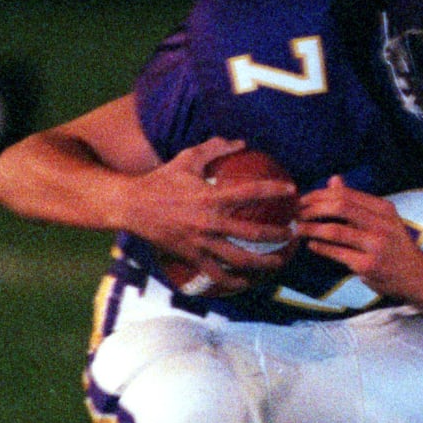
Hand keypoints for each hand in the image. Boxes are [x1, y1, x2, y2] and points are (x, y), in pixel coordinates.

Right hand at [127, 138, 297, 293]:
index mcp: (210, 197)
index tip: (292, 190)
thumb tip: (241, 141)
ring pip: (239, 260)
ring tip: (279, 262)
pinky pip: (216, 275)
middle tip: (294, 233)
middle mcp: (209, 222)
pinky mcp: (191, 257)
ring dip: (263, 263)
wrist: (129, 206)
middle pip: (253, 233)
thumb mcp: (186, 159)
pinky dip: (233, 281)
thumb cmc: (160, 180)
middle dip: (278, 234)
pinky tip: (246, 282)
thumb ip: (214, 148)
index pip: (251, 192)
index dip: (274, 190)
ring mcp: (200, 243)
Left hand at [295, 175, 422, 296]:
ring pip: (334, 231)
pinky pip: (336, 253)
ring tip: (298, 229)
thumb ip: (357, 201)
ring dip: (310, 229)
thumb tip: (334, 179)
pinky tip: (311, 245)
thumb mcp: (383, 220)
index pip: (345, 194)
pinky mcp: (368, 266)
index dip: (318, 195)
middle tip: (296, 213)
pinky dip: (319, 247)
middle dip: (312, 208)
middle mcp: (382, 224)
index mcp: (384, 209)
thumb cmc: (395, 247)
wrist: (417, 277)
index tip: (302, 200)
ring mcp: (376, 246)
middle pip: (339, 207)